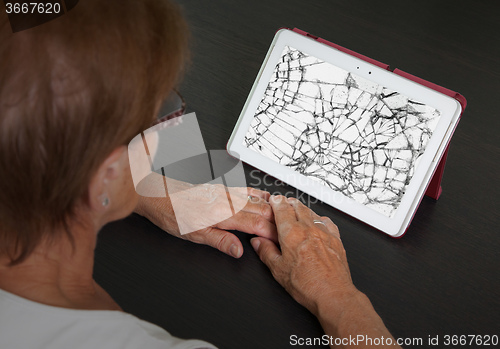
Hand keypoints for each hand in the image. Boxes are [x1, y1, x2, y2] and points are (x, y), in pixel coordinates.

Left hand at [135, 173, 276, 257]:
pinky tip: (266, 196)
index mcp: (224, 214)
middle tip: (289, 232)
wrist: (157, 193)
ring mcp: (226, 193)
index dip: (273, 233)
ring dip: (273, 209)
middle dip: (278, 222)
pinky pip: (247, 190)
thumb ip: (219, 241)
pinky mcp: (222, 188)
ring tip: (286, 216)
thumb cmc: (171, 214)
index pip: (257, 224)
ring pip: (257, 200)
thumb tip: (238, 250)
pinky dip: (261, 195)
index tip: (284, 241)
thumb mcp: (193, 235)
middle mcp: (228, 201)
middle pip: (262, 211)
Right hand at [251, 195, 399, 347]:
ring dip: (303, 208)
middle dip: (289, 202)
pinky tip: (318, 221)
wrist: (332, 294)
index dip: (277, 202)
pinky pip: (327, 221)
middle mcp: (308, 229)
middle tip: (284, 201)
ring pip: (312, 212)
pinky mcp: (336, 239)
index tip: (274, 199)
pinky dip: (319, 218)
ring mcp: (324, 233)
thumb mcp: (278, 270)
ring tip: (298, 208)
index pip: (282, 209)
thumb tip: (258, 243)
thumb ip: (266, 252)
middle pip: (297, 207)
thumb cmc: (307, 285)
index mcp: (291, 234)